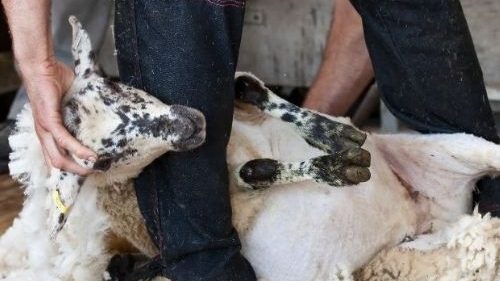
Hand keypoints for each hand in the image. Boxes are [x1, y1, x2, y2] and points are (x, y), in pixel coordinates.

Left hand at [19, 57, 95, 174]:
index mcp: (48, 130)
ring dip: (77, 167)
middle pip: (57, 164)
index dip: (70, 167)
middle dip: (76, 172)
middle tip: (94, 172)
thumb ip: (80, 108)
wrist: (41, 66)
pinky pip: (64, 141)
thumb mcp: (70, 100)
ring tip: (93, 168)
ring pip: (58, 158)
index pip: (56, 156)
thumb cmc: (54, 79)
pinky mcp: (49, 121)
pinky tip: (90, 155)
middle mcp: (43, 133)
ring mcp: (45, 129)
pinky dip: (78, 150)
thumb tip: (99, 108)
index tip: (87, 169)